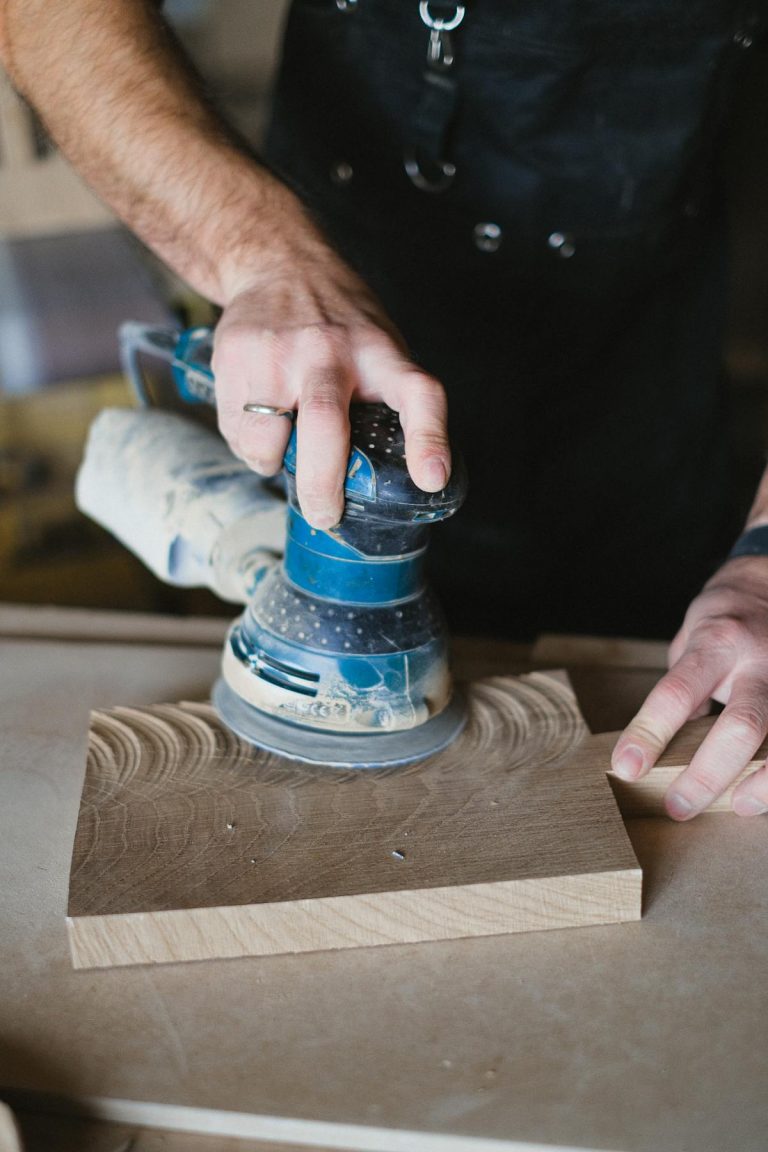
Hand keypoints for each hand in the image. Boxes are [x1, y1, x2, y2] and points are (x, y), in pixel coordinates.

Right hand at [211, 231, 449, 530]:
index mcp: (379, 352)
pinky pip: (235, 427)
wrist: (277, 261)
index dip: (428, 440)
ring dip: (271, 462)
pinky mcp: (235, 355)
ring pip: (265, 438)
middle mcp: (329, 350)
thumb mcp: (380, 346)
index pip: (417, 393)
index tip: (430, 479)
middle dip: (323, 486)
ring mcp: (277, 351)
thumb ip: (387, 399)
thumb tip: (404, 477)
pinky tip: (257, 421)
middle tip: (325, 514)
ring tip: (279, 452)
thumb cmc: (339, 321)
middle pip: (325, 428)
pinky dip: (245, 443)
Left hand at [612, 555, 767, 818]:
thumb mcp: (693, 640)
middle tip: (677, 807)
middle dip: (707, 774)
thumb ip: (685, 689)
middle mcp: (760, 661)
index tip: (627, 767)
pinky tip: (764, 789)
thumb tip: (662, 747)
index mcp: (718, 643)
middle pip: (741, 724)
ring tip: (737, 806)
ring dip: (762, 783)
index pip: (677, 693)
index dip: (649, 733)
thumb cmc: (726, 619)